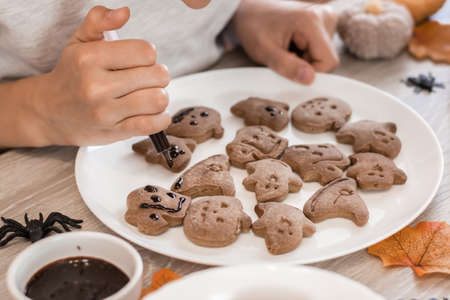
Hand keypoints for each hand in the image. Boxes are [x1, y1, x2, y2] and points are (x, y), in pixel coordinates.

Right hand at [33, 6, 170, 145]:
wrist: (48, 112)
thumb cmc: (71, 75)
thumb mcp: (79, 43)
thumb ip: (99, 21)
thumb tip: (124, 12)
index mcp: (89, 58)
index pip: (145, 51)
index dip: (148, 55)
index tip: (139, 61)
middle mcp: (96, 86)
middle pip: (157, 75)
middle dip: (157, 76)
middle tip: (146, 79)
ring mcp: (105, 111)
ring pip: (158, 99)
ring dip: (160, 97)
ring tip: (148, 96)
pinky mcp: (113, 132)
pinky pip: (152, 124)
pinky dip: (161, 118)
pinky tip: (153, 113)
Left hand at [232, 0, 338, 83]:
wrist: (249, 10)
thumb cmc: (253, 27)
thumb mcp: (265, 51)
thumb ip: (287, 66)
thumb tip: (309, 79)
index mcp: (312, 21)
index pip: (329, 61)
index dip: (312, 72)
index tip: (291, 68)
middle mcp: (324, 15)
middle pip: (327, 58)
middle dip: (306, 64)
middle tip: (285, 55)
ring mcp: (325, 16)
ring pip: (324, 53)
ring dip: (305, 57)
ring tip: (286, 46)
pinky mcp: (323, 20)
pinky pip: (321, 46)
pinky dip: (306, 50)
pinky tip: (292, 42)